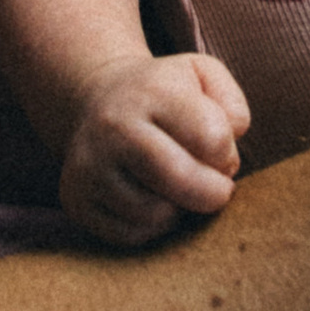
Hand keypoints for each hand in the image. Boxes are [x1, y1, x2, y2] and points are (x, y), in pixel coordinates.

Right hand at [58, 52, 251, 250]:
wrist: (97, 100)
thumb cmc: (164, 94)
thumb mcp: (204, 75)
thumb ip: (233, 106)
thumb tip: (226, 157)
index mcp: (152, 92)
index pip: (212, 137)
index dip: (227, 153)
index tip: (220, 151)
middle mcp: (114, 126)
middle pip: (179, 179)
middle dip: (213, 194)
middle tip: (218, 189)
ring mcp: (90, 166)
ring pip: (155, 214)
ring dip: (180, 210)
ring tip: (177, 188)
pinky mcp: (76, 200)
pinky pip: (130, 234)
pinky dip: (153, 227)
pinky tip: (154, 200)